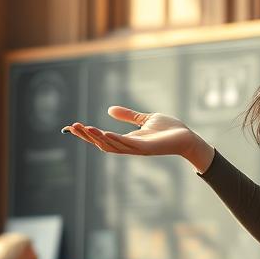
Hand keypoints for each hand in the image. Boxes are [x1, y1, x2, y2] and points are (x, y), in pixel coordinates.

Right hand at [62, 106, 214, 171]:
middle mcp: (129, 146)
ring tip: (85, 128)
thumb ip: (128, 116)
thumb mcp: (144, 119)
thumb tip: (109, 110)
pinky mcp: (147, 148)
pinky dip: (115, 140)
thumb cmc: (169, 130)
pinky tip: (104, 133)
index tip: (72, 127)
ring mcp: (137, 148)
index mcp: (127, 140)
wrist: (187, 137)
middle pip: (103, 144)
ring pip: (112, 145)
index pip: (102, 138)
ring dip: (97, 138)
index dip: (87, 134)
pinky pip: (127, 145)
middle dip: (87, 136)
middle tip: (73, 127)